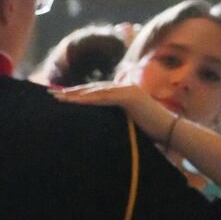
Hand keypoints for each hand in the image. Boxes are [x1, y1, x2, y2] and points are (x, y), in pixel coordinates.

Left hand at [51, 81, 173, 137]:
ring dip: (75, 94)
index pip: (94, 92)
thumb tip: (95, 128)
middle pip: (91, 89)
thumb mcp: (125, 123)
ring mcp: (127, 90)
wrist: (170, 131)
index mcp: (122, 93)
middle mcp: (124, 88)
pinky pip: (104, 97)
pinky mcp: (129, 96)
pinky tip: (75, 101)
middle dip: (70, 91)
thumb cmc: (149, 132)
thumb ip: (112, 119)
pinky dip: (88, 98)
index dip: (76, 94)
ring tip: (58, 97)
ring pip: (95, 91)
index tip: (59, 97)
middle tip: (50, 93)